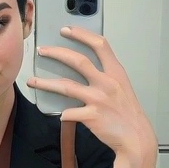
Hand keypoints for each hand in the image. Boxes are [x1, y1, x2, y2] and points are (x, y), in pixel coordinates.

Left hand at [27, 26, 156, 163]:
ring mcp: (98, 99)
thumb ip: (106, 76)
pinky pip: (69, 113)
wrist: (135, 137)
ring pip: (66, 86)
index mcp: (116, 73)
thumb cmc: (128, 113)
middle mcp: (107, 83)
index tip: (66, 30)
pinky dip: (63, 113)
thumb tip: (86, 68)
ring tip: (32, 81)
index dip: (82, 34)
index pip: (99, 45)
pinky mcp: (91, 116)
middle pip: (78, 61)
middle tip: (41, 50)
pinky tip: (61, 114)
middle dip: (56, 53)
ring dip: (46, 83)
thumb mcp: (122, 87)